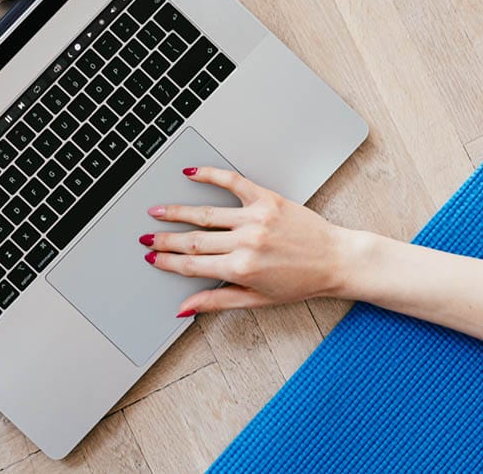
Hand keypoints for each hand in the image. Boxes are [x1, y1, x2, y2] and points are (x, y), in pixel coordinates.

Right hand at [144, 166, 358, 315]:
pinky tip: (193, 173)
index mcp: (241, 269)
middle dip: (165, 240)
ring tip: (158, 211)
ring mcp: (256, 218)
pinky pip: (233, 183)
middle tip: (146, 237)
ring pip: (206, 214)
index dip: (168, 262)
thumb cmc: (301, 283)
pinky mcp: (268, 199)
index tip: (152, 258)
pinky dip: (211, 176)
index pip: (193, 265)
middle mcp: (246, 242)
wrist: (336, 261)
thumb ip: (217, 301)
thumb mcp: (256, 300)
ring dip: (178, 212)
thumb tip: (184, 308)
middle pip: (194, 240)